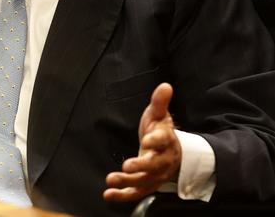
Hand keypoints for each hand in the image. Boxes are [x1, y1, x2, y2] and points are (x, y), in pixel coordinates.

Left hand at [103, 82, 181, 201]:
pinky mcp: (147, 184)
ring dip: (127, 182)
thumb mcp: (159, 116)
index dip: (156, 140)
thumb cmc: (161, 132)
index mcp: (166, 140)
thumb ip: (159, 102)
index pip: (163, 140)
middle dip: (141, 166)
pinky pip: (136, 192)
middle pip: (154, 165)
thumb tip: (165, 85)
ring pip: (143, 181)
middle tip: (127, 166)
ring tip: (111, 180)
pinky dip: (123, 195)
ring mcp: (155, 175)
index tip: (147, 139)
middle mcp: (163, 160)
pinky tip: (108, 194)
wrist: (173, 154)